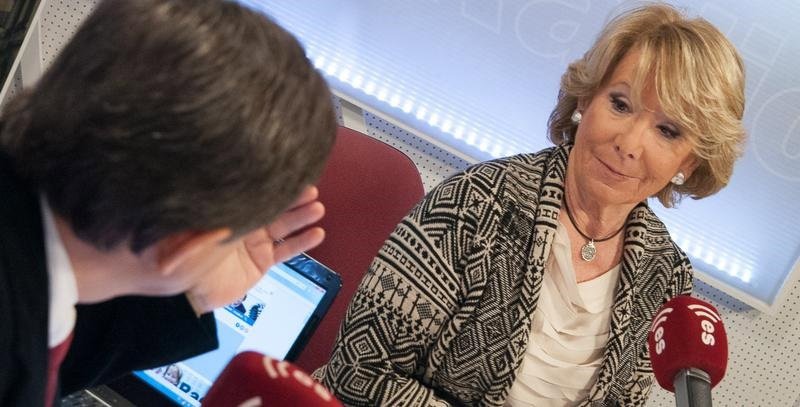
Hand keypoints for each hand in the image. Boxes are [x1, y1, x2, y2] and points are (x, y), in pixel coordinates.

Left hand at [186, 186, 324, 313]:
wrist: (188, 293)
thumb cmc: (186, 259)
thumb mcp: (195, 232)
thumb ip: (213, 217)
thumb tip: (225, 196)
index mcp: (229, 214)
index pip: (256, 196)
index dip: (274, 186)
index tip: (289, 175)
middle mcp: (244, 226)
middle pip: (275, 209)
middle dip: (293, 199)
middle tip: (310, 189)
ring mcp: (255, 244)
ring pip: (284, 227)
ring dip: (302, 218)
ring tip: (317, 209)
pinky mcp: (262, 263)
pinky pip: (286, 251)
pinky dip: (302, 243)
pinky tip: (317, 234)